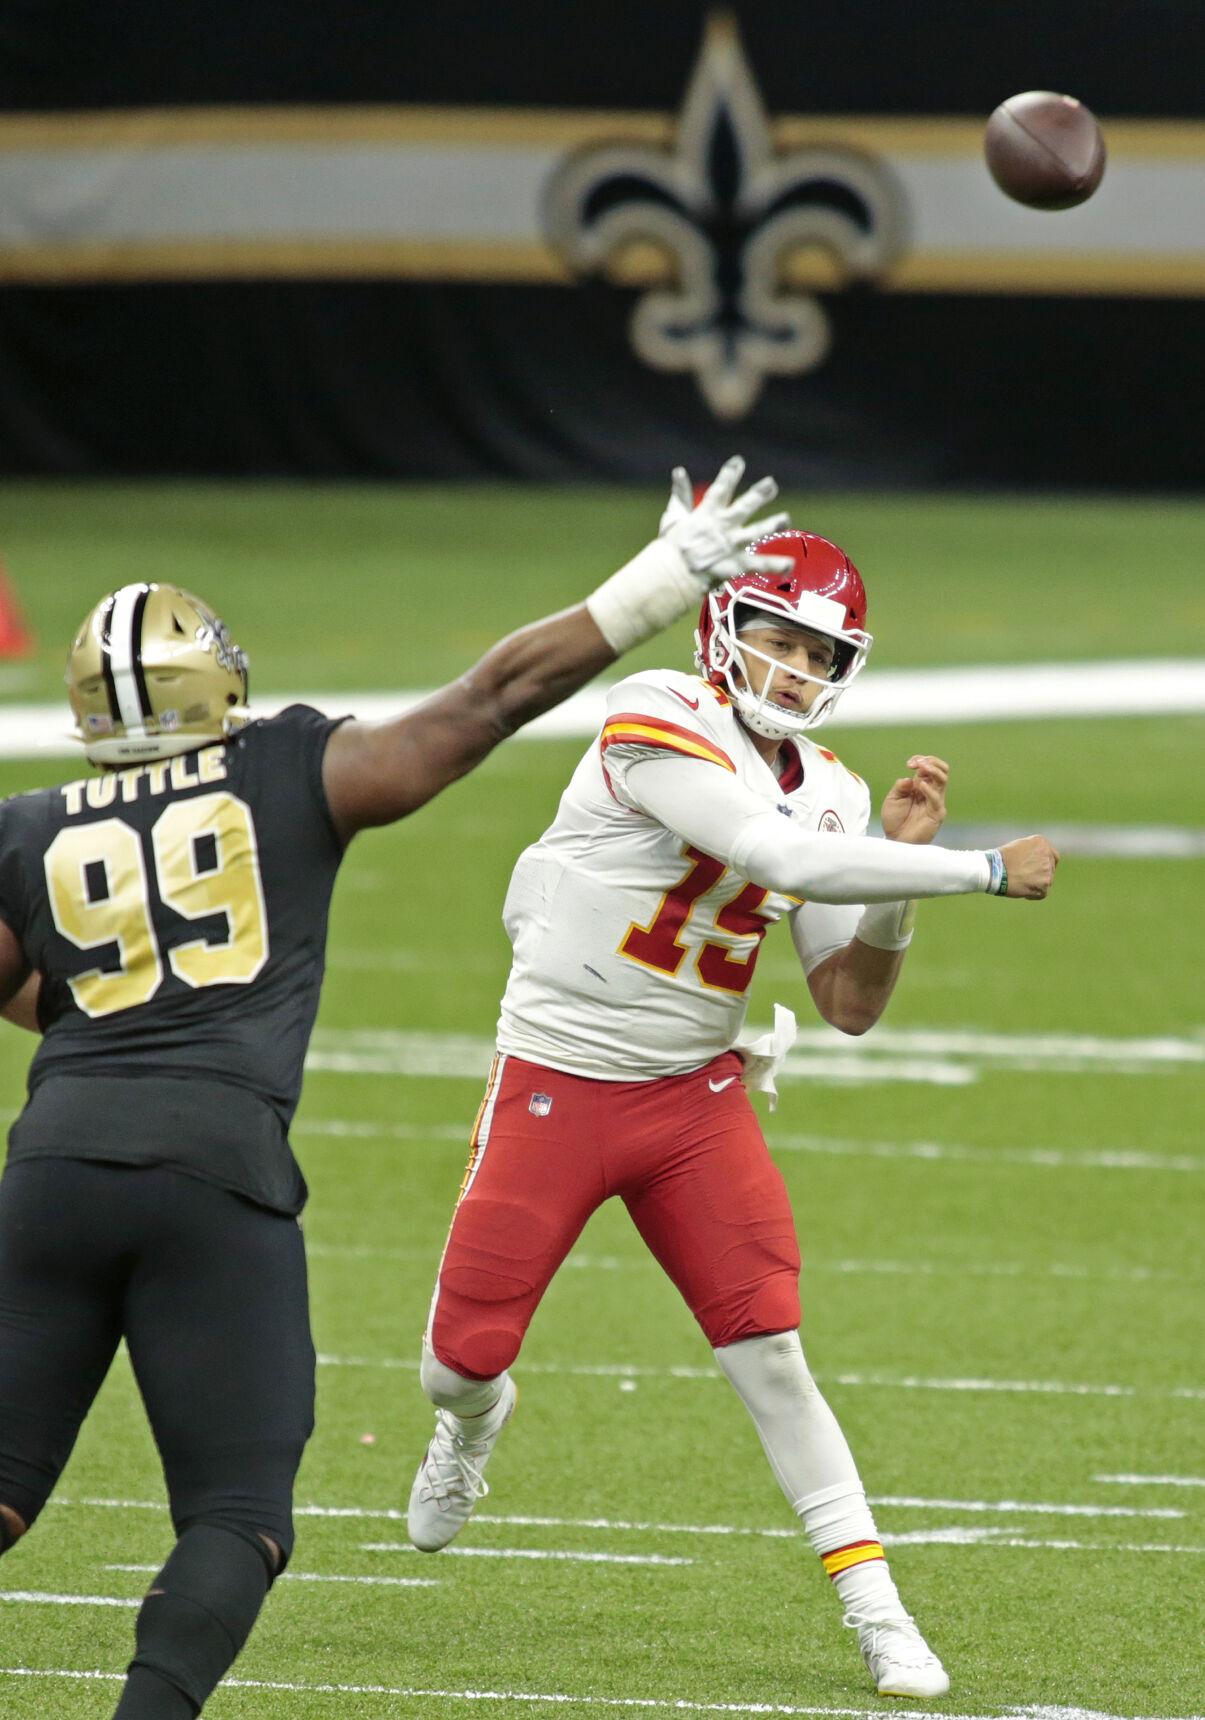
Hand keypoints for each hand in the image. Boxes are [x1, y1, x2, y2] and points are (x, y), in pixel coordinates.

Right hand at [660, 455, 792, 584]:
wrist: (669, 576)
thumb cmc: (669, 548)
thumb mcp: (673, 517)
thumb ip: (680, 494)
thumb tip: (679, 471)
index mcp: (706, 514)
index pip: (719, 490)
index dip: (729, 475)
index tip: (739, 461)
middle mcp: (721, 528)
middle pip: (743, 507)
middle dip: (757, 495)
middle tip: (771, 484)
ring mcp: (729, 546)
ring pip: (755, 532)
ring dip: (772, 525)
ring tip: (786, 519)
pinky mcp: (734, 565)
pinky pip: (758, 565)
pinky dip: (774, 565)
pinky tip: (790, 564)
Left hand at [880, 754, 948, 844]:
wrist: (896, 840)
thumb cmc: (895, 820)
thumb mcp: (893, 799)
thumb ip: (900, 786)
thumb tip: (910, 778)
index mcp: (921, 785)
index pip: (929, 766)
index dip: (921, 760)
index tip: (909, 763)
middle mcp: (931, 791)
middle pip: (942, 770)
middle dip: (931, 761)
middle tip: (917, 763)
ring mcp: (935, 802)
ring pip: (943, 780)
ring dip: (933, 770)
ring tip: (921, 767)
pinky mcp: (937, 813)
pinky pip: (937, 799)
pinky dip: (929, 790)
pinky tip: (919, 786)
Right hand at [999, 835, 1059, 897]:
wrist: (993, 870)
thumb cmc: (1000, 859)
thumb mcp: (1018, 846)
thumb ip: (1032, 851)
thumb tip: (1038, 860)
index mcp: (1041, 843)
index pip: (1053, 855)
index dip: (1047, 863)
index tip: (1040, 869)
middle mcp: (1047, 855)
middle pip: (1050, 869)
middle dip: (1040, 874)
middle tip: (1025, 878)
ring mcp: (1048, 871)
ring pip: (1047, 881)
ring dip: (1036, 884)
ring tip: (1020, 883)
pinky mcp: (1045, 886)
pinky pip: (1043, 893)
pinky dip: (1033, 894)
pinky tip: (1021, 890)